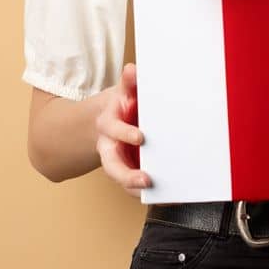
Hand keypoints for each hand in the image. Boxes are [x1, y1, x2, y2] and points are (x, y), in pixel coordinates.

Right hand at [95, 62, 149, 196]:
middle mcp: (110, 146)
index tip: (141, 137)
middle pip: (112, 165)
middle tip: (146, 180)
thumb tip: (132, 70)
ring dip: (135, 187)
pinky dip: (144, 193)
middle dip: (127, 174)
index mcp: (110, 125)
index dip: (125, 133)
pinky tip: (164, 198)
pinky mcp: (126, 169)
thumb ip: (129, 84)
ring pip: (121, 179)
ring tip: (154, 193)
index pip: (115, 130)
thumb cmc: (122, 107)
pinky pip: (132, 185)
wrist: (104, 121)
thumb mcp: (123, 93)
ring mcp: (117, 160)